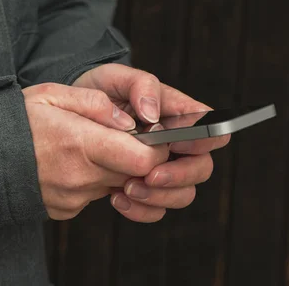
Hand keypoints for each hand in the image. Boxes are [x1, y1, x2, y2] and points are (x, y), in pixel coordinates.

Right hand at [23, 83, 168, 220]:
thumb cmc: (13, 121)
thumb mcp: (51, 94)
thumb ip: (95, 104)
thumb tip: (128, 121)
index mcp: (81, 144)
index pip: (145, 159)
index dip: (156, 148)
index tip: (148, 134)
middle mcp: (80, 178)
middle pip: (134, 175)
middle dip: (133, 156)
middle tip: (114, 136)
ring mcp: (72, 198)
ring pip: (112, 185)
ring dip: (109, 167)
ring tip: (82, 146)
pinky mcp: (64, 210)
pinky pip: (91, 195)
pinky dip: (88, 180)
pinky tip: (66, 163)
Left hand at [72, 64, 230, 220]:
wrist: (75, 112)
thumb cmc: (104, 90)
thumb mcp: (118, 77)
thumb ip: (141, 86)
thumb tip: (152, 114)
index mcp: (179, 116)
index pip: (213, 130)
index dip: (204, 140)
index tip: (175, 143)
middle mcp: (176, 146)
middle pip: (202, 168)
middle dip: (179, 176)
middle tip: (150, 175)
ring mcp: (161, 169)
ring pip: (183, 194)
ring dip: (159, 197)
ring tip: (128, 188)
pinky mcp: (143, 188)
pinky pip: (155, 210)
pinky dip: (140, 210)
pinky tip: (116, 198)